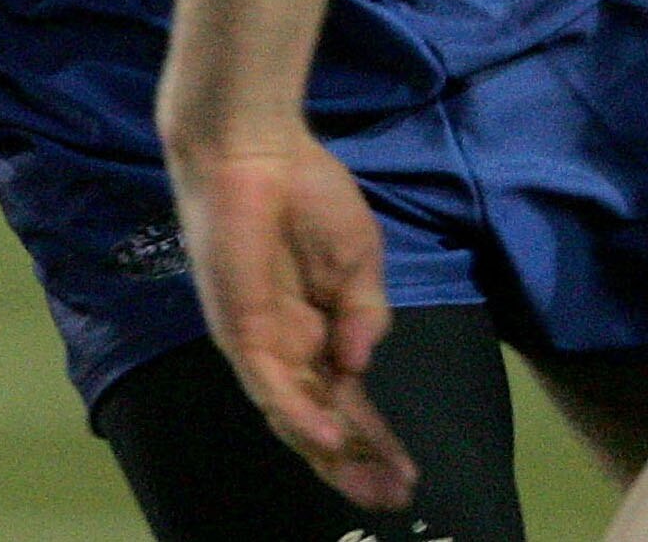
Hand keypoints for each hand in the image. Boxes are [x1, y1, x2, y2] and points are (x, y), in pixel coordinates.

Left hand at [168, 125, 416, 511]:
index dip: (376, 438)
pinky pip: (268, 383)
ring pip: (293, 415)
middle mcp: (285, 347)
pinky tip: (330, 438)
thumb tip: (361, 366)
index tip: (410, 473)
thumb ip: (367, 315)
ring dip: (332, 453)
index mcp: (316, 330)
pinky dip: (298, 413)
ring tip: (372, 485)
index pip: (345, 400)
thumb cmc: (306, 192)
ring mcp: (260, 341)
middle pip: (320, 421)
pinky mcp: (238, 327)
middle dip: (356, 463)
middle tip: (393, 498)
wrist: (256, 148)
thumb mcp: (360, 258)